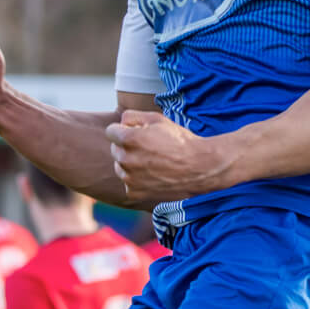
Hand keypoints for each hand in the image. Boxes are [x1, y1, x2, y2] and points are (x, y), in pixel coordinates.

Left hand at [105, 111, 233, 202]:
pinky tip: (153, 176)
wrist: (199, 168)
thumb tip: (120, 122)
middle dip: (127, 147)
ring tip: (152, 162)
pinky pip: (128, 183)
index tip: (135, 132)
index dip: (123, 130)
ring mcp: (129, 178)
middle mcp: (125, 159)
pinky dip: (137, 180)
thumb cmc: (180, 141)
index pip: (110, 131)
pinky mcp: (134, 193)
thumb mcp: (158, 119)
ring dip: (130, 163)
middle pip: (115, 149)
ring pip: (120, 167)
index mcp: (129, 139)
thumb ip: (133, 116)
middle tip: (148, 148)